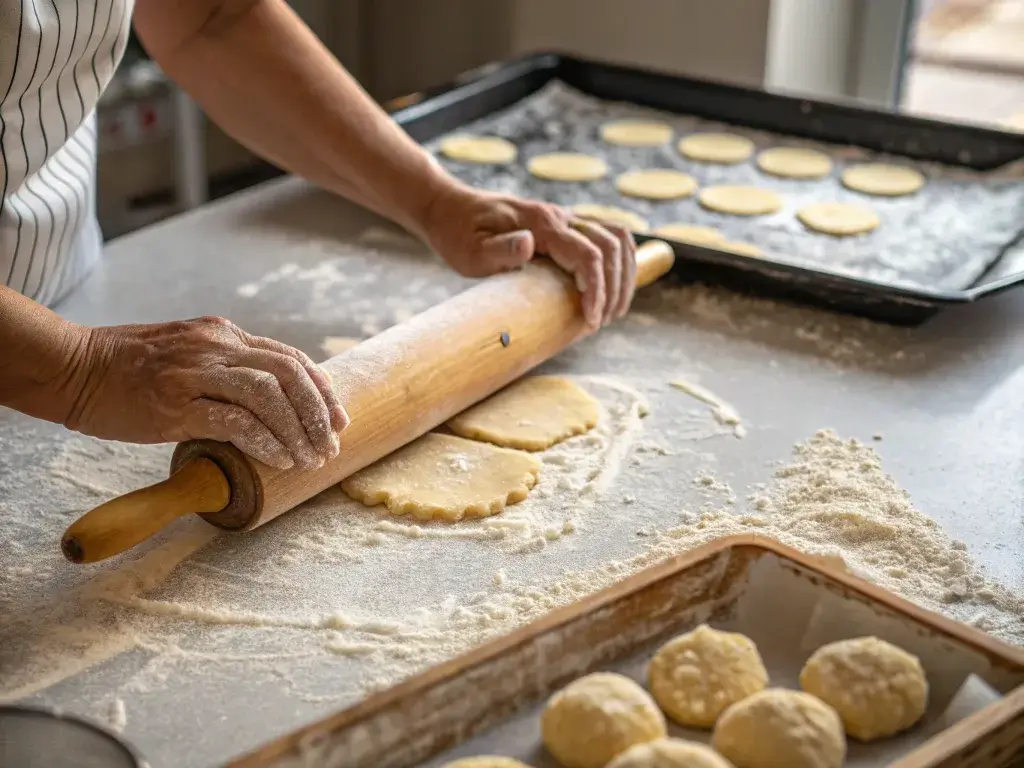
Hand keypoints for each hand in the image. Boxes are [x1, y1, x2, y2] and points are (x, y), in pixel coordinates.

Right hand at [64, 317, 348, 469]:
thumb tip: (269, 396)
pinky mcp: (175, 404)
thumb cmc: (129, 368)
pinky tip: (279, 460)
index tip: (338, 419)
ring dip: (296, 431)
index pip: (289, 358)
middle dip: (318, 414)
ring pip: (267, 396)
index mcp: (223, 334)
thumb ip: (226, 364)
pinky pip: (233, 421)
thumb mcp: (188, 351)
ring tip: (309, 459)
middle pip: (288, 374)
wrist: (73, 367)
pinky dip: (264, 441)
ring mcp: (195, 373)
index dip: (321, 390)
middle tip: (331, 446)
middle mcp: (216, 347)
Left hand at [418, 182, 636, 328]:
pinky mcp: (564, 224)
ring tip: (614, 309)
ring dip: (624, 273)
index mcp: (541, 224)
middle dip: (615, 287)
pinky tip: (612, 286)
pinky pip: (607, 235)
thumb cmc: (456, 234)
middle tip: (602, 322)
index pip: (588, 255)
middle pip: (611, 246)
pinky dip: (619, 260)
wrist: (449, 208)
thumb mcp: (469, 250)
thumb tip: (530, 245)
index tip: (590, 321)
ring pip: (617, 238)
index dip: (597, 290)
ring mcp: (565, 217)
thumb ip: (499, 250)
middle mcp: (559, 216)